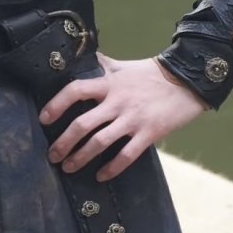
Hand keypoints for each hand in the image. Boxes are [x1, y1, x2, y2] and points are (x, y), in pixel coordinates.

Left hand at [40, 52, 207, 181]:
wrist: (188, 81)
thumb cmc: (153, 73)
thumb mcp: (124, 66)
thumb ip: (102, 65)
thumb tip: (82, 56)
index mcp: (109, 83)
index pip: (75, 91)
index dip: (56, 105)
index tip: (44, 119)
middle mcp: (117, 102)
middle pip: (82, 124)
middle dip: (63, 143)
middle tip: (52, 155)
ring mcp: (133, 119)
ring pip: (100, 143)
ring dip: (80, 158)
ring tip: (68, 167)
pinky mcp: (149, 133)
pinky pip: (126, 155)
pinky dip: (111, 168)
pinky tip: (101, 176)